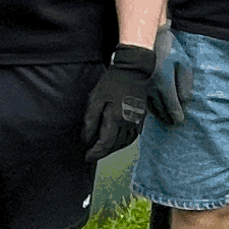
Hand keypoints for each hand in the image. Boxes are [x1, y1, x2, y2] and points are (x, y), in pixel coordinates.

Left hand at [83, 45, 154, 160]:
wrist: (134, 71)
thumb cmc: (112, 82)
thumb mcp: (95, 97)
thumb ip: (90, 119)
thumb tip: (86, 138)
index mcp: (115, 117)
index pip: (105, 143)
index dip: (96, 153)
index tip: (87, 157)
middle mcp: (129, 122)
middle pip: (115, 145)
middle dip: (103, 152)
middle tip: (91, 155)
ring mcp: (137, 121)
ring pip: (125, 143)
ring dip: (113, 149)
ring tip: (102, 149)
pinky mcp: (141, 118)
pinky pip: (133, 136)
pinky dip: (123, 142)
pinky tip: (116, 141)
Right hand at [146, 24, 192, 125]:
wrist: (144, 40)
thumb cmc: (167, 48)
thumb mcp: (183, 61)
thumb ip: (185, 82)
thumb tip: (186, 100)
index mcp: (164, 83)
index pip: (172, 105)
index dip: (177, 115)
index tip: (180, 121)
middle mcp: (152, 88)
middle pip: (161, 109)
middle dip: (168, 118)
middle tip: (173, 123)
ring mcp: (142, 88)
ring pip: (151, 107)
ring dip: (159, 115)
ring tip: (165, 120)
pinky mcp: (136, 86)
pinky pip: (143, 101)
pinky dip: (149, 108)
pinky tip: (153, 110)